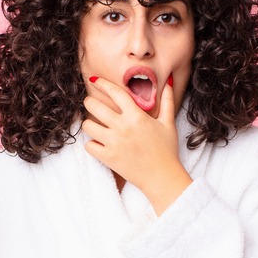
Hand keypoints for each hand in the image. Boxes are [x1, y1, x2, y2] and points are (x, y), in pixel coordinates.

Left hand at [82, 77, 191, 214]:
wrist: (163, 177)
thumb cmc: (167, 150)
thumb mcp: (168, 123)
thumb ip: (167, 101)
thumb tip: (169, 82)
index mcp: (136, 116)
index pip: (115, 93)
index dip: (103, 83)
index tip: (95, 79)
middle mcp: (123, 127)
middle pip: (94, 106)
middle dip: (89, 101)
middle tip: (90, 102)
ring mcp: (113, 143)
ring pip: (88, 126)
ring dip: (89, 123)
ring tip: (93, 124)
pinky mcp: (108, 158)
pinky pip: (89, 146)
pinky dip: (91, 144)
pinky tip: (98, 143)